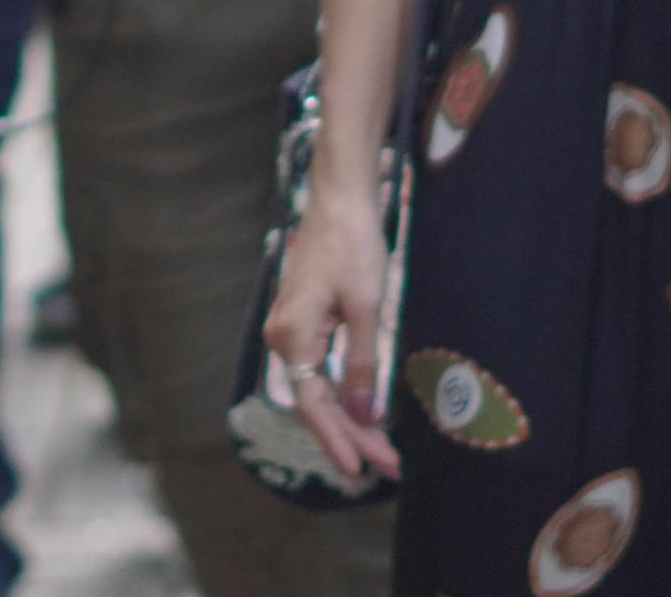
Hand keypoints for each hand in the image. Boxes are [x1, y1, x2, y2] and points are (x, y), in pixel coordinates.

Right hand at [259, 179, 402, 484]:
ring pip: (319, 387)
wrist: (340, 201)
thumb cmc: (353, 247)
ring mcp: (290, 329)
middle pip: (316, 400)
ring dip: (350, 417)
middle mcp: (282, 337)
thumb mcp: (367, 308)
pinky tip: (362, 411)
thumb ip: (363, 364)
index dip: (338, 438)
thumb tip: (363, 414)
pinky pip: (320, 369)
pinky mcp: (303, 322)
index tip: (360, 469)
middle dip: (353, 434)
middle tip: (389, 465)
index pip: (313, 403)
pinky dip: (343, 392)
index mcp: (291, 335)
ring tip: (382, 449)